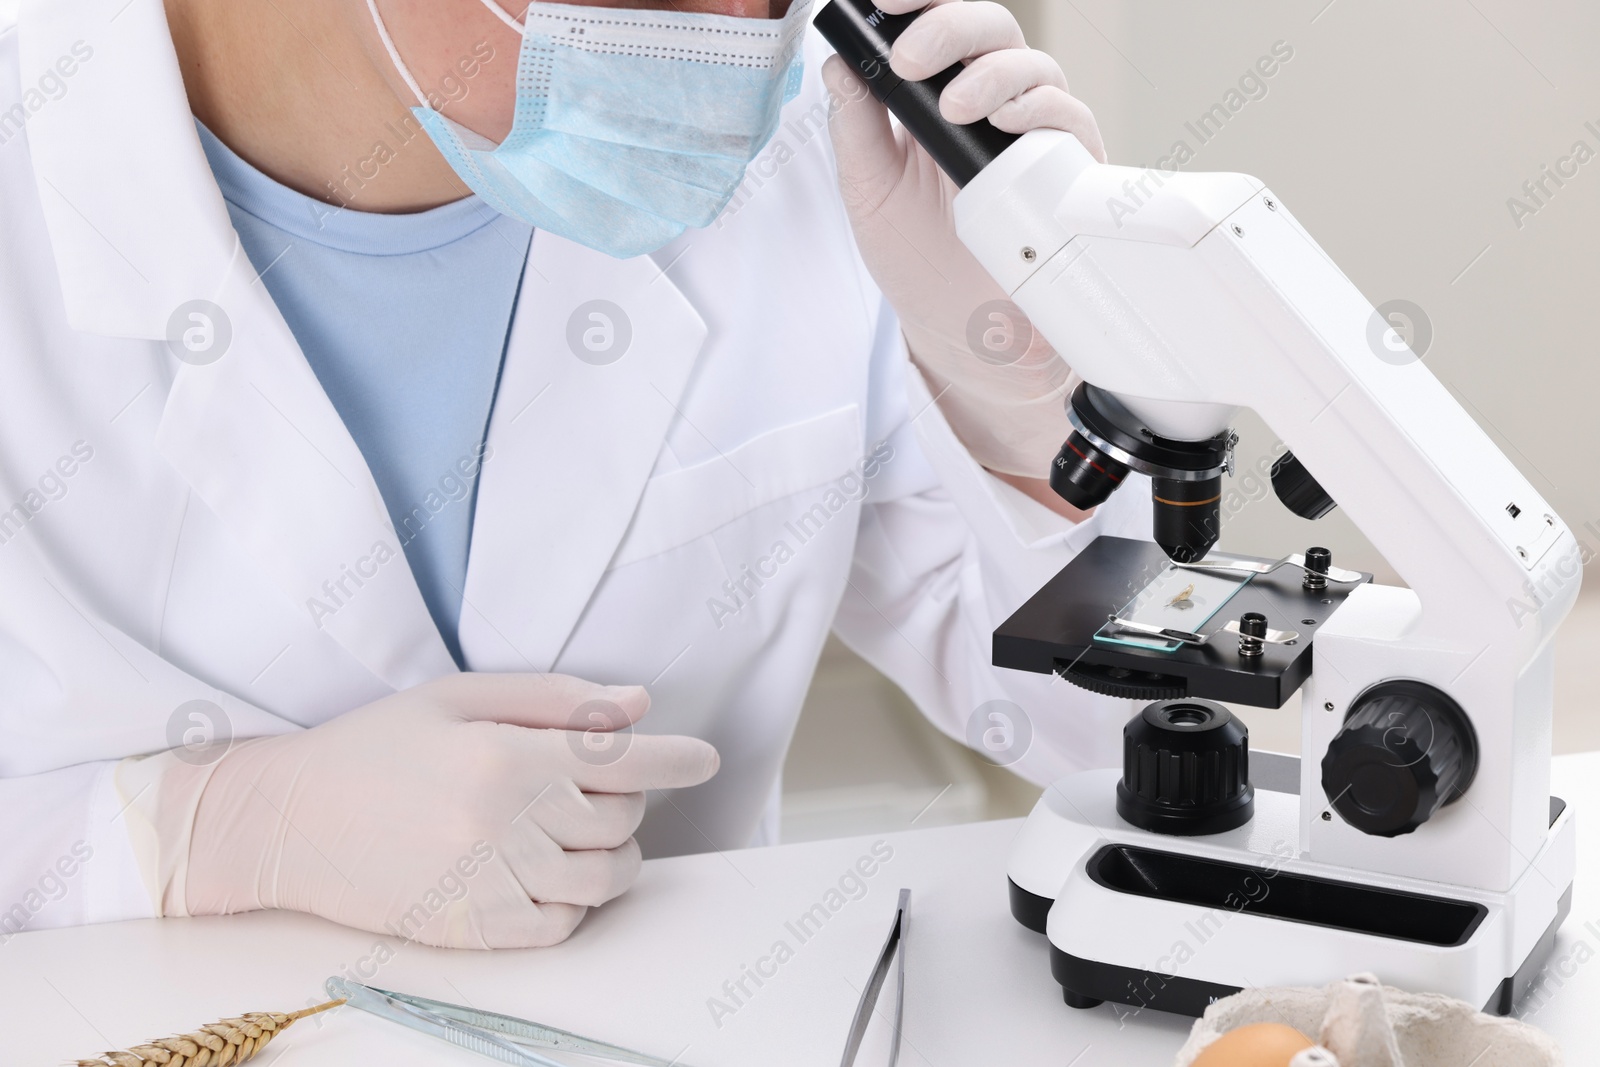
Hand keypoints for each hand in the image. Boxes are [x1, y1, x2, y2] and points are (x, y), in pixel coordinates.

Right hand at [183, 673, 718, 947]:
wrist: (285, 820)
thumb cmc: (373, 747)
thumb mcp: (457, 696)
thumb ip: (553, 698)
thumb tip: (635, 704)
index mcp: (505, 755)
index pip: (623, 759)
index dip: (678, 759)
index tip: (705, 759)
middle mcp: (504, 822)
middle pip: (620, 818)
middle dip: (629, 798)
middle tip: (601, 784)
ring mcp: (488, 881)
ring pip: (602, 878)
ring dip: (616, 855)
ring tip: (587, 833)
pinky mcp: (470, 929)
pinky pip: (561, 925)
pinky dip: (576, 901)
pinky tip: (552, 874)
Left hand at [822, 0, 1105, 480]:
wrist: (957, 324)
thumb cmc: (917, 256)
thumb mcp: (868, 188)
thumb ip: (856, 126)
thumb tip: (838, 63)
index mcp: (940, 92)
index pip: (937, 25)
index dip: (917, 2)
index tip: (882, 1)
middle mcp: (992, 100)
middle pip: (989, 28)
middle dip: (949, 27)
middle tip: (910, 58)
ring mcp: (1033, 131)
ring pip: (1032, 65)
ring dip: (992, 73)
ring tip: (955, 105)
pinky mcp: (1068, 168)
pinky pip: (1069, 119)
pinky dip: (1040, 111)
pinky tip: (1005, 123)